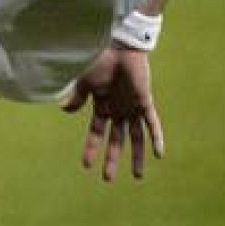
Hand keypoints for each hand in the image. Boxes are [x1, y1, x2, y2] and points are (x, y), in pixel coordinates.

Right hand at [62, 46, 163, 181]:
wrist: (119, 46)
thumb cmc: (99, 61)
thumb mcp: (84, 82)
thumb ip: (78, 97)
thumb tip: (66, 111)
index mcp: (102, 107)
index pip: (96, 133)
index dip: (91, 149)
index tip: (86, 166)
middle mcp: (118, 111)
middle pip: (116, 140)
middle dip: (113, 159)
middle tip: (108, 179)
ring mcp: (132, 108)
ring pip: (136, 137)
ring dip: (136, 156)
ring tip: (137, 176)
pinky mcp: (145, 101)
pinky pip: (152, 123)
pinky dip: (156, 138)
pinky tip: (158, 154)